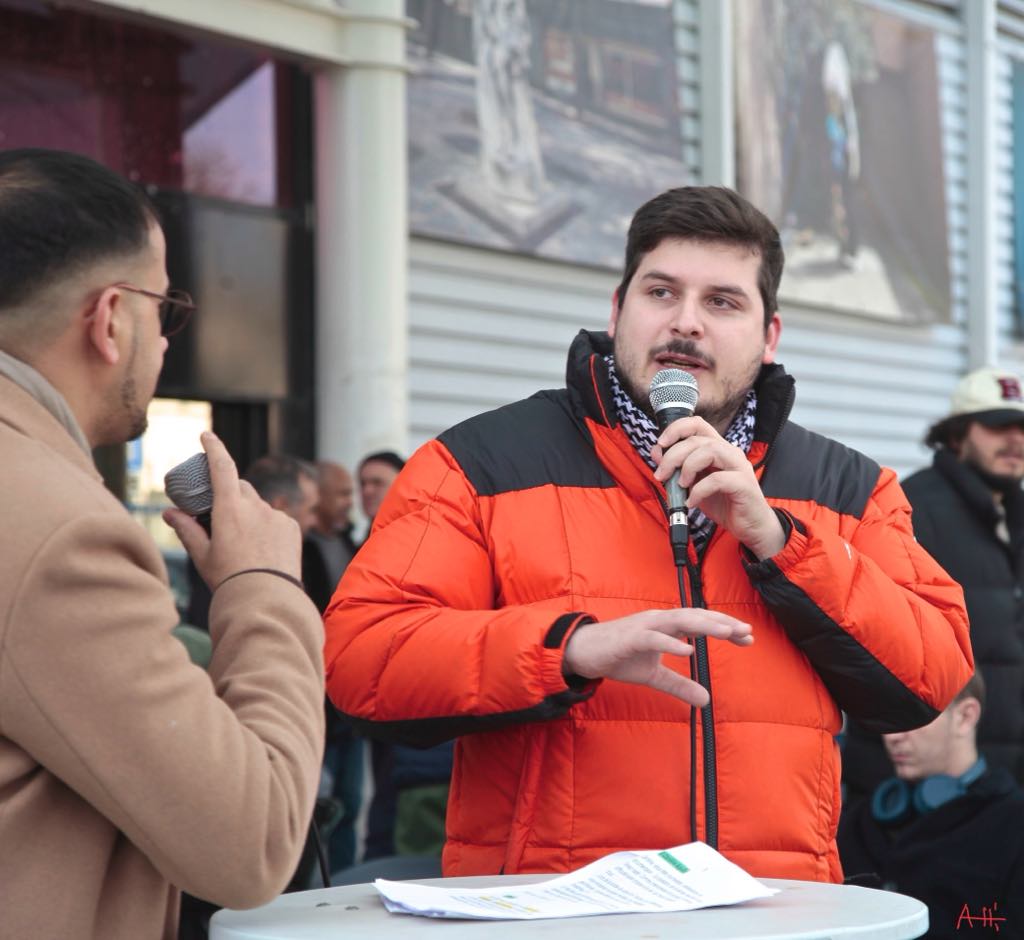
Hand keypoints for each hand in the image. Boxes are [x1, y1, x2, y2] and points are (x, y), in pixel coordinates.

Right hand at [163, 431, 302, 587]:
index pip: (221, 466)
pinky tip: (262, 548)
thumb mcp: (203, 555)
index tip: (206, 435)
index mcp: (229, 509)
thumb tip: (169, 513)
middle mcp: (255, 507)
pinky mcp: (292, 526)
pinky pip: (275, 518)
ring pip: (258, 505)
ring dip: (248, 513)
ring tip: (243, 543)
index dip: (213, 447)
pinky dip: (266, 525)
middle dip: (228, 493)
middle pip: (239, 487)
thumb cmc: (230, 579)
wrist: (267, 599)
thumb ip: (187, 530)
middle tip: (219, 515)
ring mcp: (276, 515)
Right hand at [562, 608, 752, 706]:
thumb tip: (706, 701)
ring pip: (679, 620)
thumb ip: (679, 685)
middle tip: (747, 632)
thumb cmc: (619, 656)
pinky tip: (688, 650)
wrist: (584, 651)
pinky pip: (653, 638)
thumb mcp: (654, 675)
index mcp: (667, 626)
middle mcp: (659, 621)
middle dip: (722, 623)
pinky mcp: (630, 637)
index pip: (701, 622)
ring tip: (727, 633)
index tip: (748, 638)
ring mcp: (645, 626)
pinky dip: (670, 642)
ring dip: (704, 625)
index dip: (725, 628)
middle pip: (696, 616)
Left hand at [652, 416, 784, 558]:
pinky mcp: (743, 484)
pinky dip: (699, 490)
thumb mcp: (693, 484)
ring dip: (687, 467)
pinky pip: (717, 479)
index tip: (660, 444)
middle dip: (672, 456)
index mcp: (717, 448)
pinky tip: (691, 502)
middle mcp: (729, 452)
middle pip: (697, 439)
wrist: (749, 527)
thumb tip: (657, 453)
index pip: (697, 424)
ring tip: (681, 486)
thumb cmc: (723, 503)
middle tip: (661, 475)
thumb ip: (677, 469)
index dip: (676, 429)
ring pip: (709, 451)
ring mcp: (738, 466)